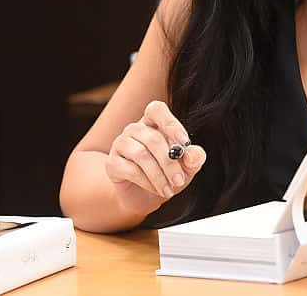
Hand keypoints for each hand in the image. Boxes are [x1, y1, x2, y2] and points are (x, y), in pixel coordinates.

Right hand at [104, 100, 206, 216]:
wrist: (145, 197)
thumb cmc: (168, 173)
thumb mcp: (187, 166)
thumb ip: (194, 157)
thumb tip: (193, 154)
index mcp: (153, 122)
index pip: (157, 110)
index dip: (171, 123)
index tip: (185, 142)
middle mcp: (135, 129)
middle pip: (153, 138)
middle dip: (169, 163)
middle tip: (180, 180)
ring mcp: (121, 144)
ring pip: (141, 154)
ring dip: (159, 175)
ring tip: (169, 190)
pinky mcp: (112, 163)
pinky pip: (130, 170)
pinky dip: (147, 182)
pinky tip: (156, 190)